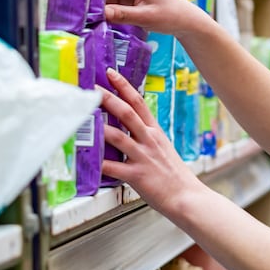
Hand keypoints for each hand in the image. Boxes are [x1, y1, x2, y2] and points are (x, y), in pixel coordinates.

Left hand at [99, 68, 201, 213]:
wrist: (186, 196)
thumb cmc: (173, 175)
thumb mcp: (163, 148)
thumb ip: (146, 137)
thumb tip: (128, 128)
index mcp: (155, 131)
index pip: (138, 102)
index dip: (124, 86)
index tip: (110, 73)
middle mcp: (149, 140)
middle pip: (126, 113)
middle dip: (107, 98)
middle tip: (91, 87)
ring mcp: (142, 157)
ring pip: (117, 136)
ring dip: (98, 127)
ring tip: (82, 118)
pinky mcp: (136, 175)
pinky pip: (113, 168)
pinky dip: (98, 163)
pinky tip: (85, 159)